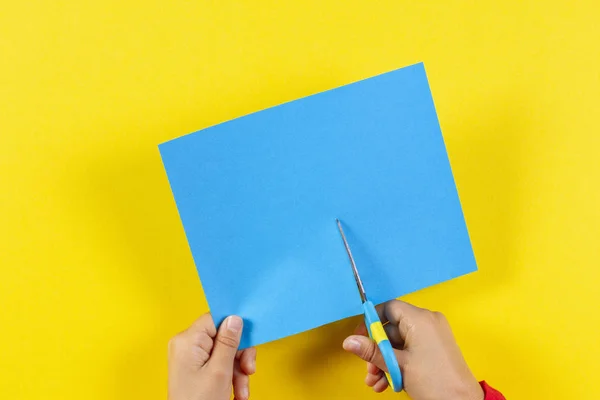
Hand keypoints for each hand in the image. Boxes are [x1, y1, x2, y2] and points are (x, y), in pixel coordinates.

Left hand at [168, 313, 255, 399]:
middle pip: (222, 337)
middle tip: (248, 371)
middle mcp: (186, 345)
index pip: (215, 319)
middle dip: (239, 356)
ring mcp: (190, 358)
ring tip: (242, 390)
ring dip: (238, 371)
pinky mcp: (195, 369)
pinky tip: (237, 393)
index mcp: (187, 340)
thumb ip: (228, 342)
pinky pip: (219, 364)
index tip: (248, 338)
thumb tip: (235, 318)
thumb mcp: (220, 371)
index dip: (234, 327)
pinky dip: (230, 377)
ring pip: (224, 353)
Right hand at [342, 300, 482, 399]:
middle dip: (377, 351)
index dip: (372, 322)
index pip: (389, 309)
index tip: (360, 339)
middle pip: (392, 329)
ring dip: (385, 362)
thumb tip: (348, 341)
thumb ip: (371, 351)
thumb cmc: (433, 381)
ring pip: (399, 343)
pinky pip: (410, 350)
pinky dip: (398, 364)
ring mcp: (432, 336)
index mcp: (420, 319)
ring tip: (376, 382)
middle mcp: (427, 322)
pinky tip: (387, 382)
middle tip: (369, 370)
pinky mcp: (435, 349)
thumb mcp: (397, 365)